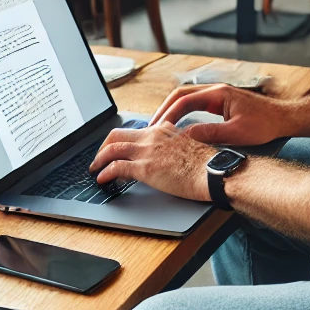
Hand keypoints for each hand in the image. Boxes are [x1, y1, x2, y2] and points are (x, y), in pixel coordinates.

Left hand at [89, 123, 214, 201]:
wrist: (214, 172)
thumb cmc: (208, 165)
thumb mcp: (189, 148)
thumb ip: (175, 147)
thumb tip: (168, 158)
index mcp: (164, 130)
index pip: (136, 131)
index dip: (122, 140)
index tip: (117, 148)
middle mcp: (153, 137)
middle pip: (117, 134)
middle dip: (103, 146)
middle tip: (99, 157)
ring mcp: (147, 152)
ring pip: (112, 149)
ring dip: (99, 159)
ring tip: (95, 168)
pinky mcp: (145, 169)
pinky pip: (116, 168)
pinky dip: (105, 173)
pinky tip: (102, 179)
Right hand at [148, 83, 293, 147]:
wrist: (284, 119)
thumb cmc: (266, 124)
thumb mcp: (237, 133)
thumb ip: (210, 133)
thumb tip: (185, 137)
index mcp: (218, 93)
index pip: (184, 100)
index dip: (168, 114)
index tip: (158, 128)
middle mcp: (216, 90)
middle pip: (181, 95)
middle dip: (164, 110)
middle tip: (151, 127)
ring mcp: (218, 96)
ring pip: (187, 99)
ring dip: (172, 111)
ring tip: (160, 128)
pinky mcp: (221, 104)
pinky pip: (195, 105)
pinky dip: (183, 114)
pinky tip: (178, 127)